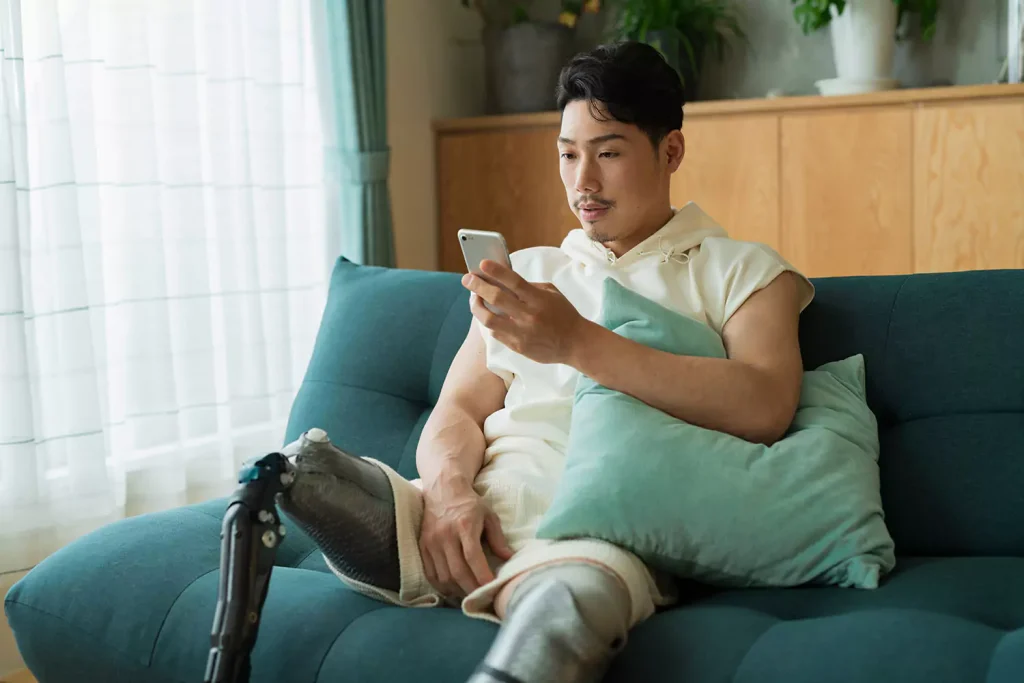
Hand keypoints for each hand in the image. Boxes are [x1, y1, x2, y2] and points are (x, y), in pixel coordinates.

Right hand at [419, 477, 514, 598]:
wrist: (442, 489)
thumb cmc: (470, 504)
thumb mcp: (489, 515)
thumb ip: (498, 538)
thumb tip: (509, 558)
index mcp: (464, 525)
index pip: (472, 556)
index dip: (482, 576)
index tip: (492, 589)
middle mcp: (445, 534)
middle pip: (457, 571)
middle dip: (471, 589)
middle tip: (483, 598)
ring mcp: (431, 541)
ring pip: (443, 576)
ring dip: (457, 591)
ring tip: (469, 596)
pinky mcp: (423, 546)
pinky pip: (430, 573)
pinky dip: (442, 586)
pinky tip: (453, 589)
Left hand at [463, 260, 591, 365]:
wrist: (575, 344)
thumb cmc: (564, 315)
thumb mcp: (552, 294)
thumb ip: (530, 287)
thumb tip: (505, 279)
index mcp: (539, 299)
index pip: (514, 281)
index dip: (496, 271)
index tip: (482, 264)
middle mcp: (529, 316)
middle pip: (496, 299)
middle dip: (478, 286)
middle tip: (467, 279)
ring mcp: (521, 333)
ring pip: (489, 319)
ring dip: (477, 307)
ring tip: (474, 298)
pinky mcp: (517, 346)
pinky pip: (496, 333)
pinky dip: (489, 322)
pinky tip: (487, 315)